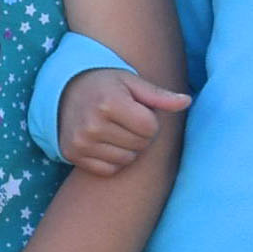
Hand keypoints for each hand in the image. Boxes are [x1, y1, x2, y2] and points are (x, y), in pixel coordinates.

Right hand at [59, 65, 190, 175]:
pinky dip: (113, 159)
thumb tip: (187, 101)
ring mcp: (81, 142)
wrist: (65, 90)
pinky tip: (105, 141)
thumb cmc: (106, 85)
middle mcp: (92, 124)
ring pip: (127, 159)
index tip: (137, 110)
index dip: (150, 120)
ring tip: (115, 129)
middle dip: (140, 134)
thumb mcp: (132, 82)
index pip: (150, 127)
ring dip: (128, 148)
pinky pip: (110, 169)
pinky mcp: (73, 155)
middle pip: (140, 145)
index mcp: (109, 103)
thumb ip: (159, 95)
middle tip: (125, 119)